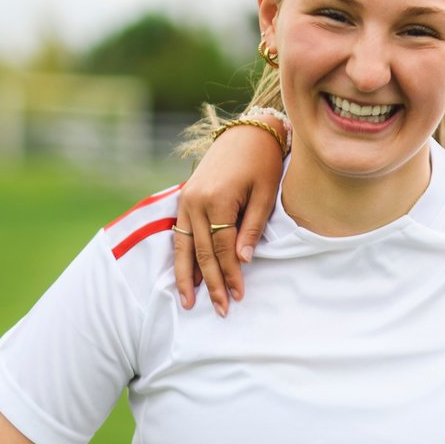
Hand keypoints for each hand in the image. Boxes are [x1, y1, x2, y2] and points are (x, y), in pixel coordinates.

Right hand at [172, 123, 286, 314]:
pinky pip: (179, 235)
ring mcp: (185, 200)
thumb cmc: (262, 163)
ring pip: (183, 247)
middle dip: (211, 284)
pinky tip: (184, 276)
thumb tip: (242, 261)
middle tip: (220, 310)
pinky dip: (180, 257)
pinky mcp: (184, 200)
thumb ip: (252, 228)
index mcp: (217, 199)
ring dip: (186, 277)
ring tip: (188, 302)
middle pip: (201, 253)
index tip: (238, 296)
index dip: (230, 274)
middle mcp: (195, 202)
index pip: (222, 248)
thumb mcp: (265, 195)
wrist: (246, 133)